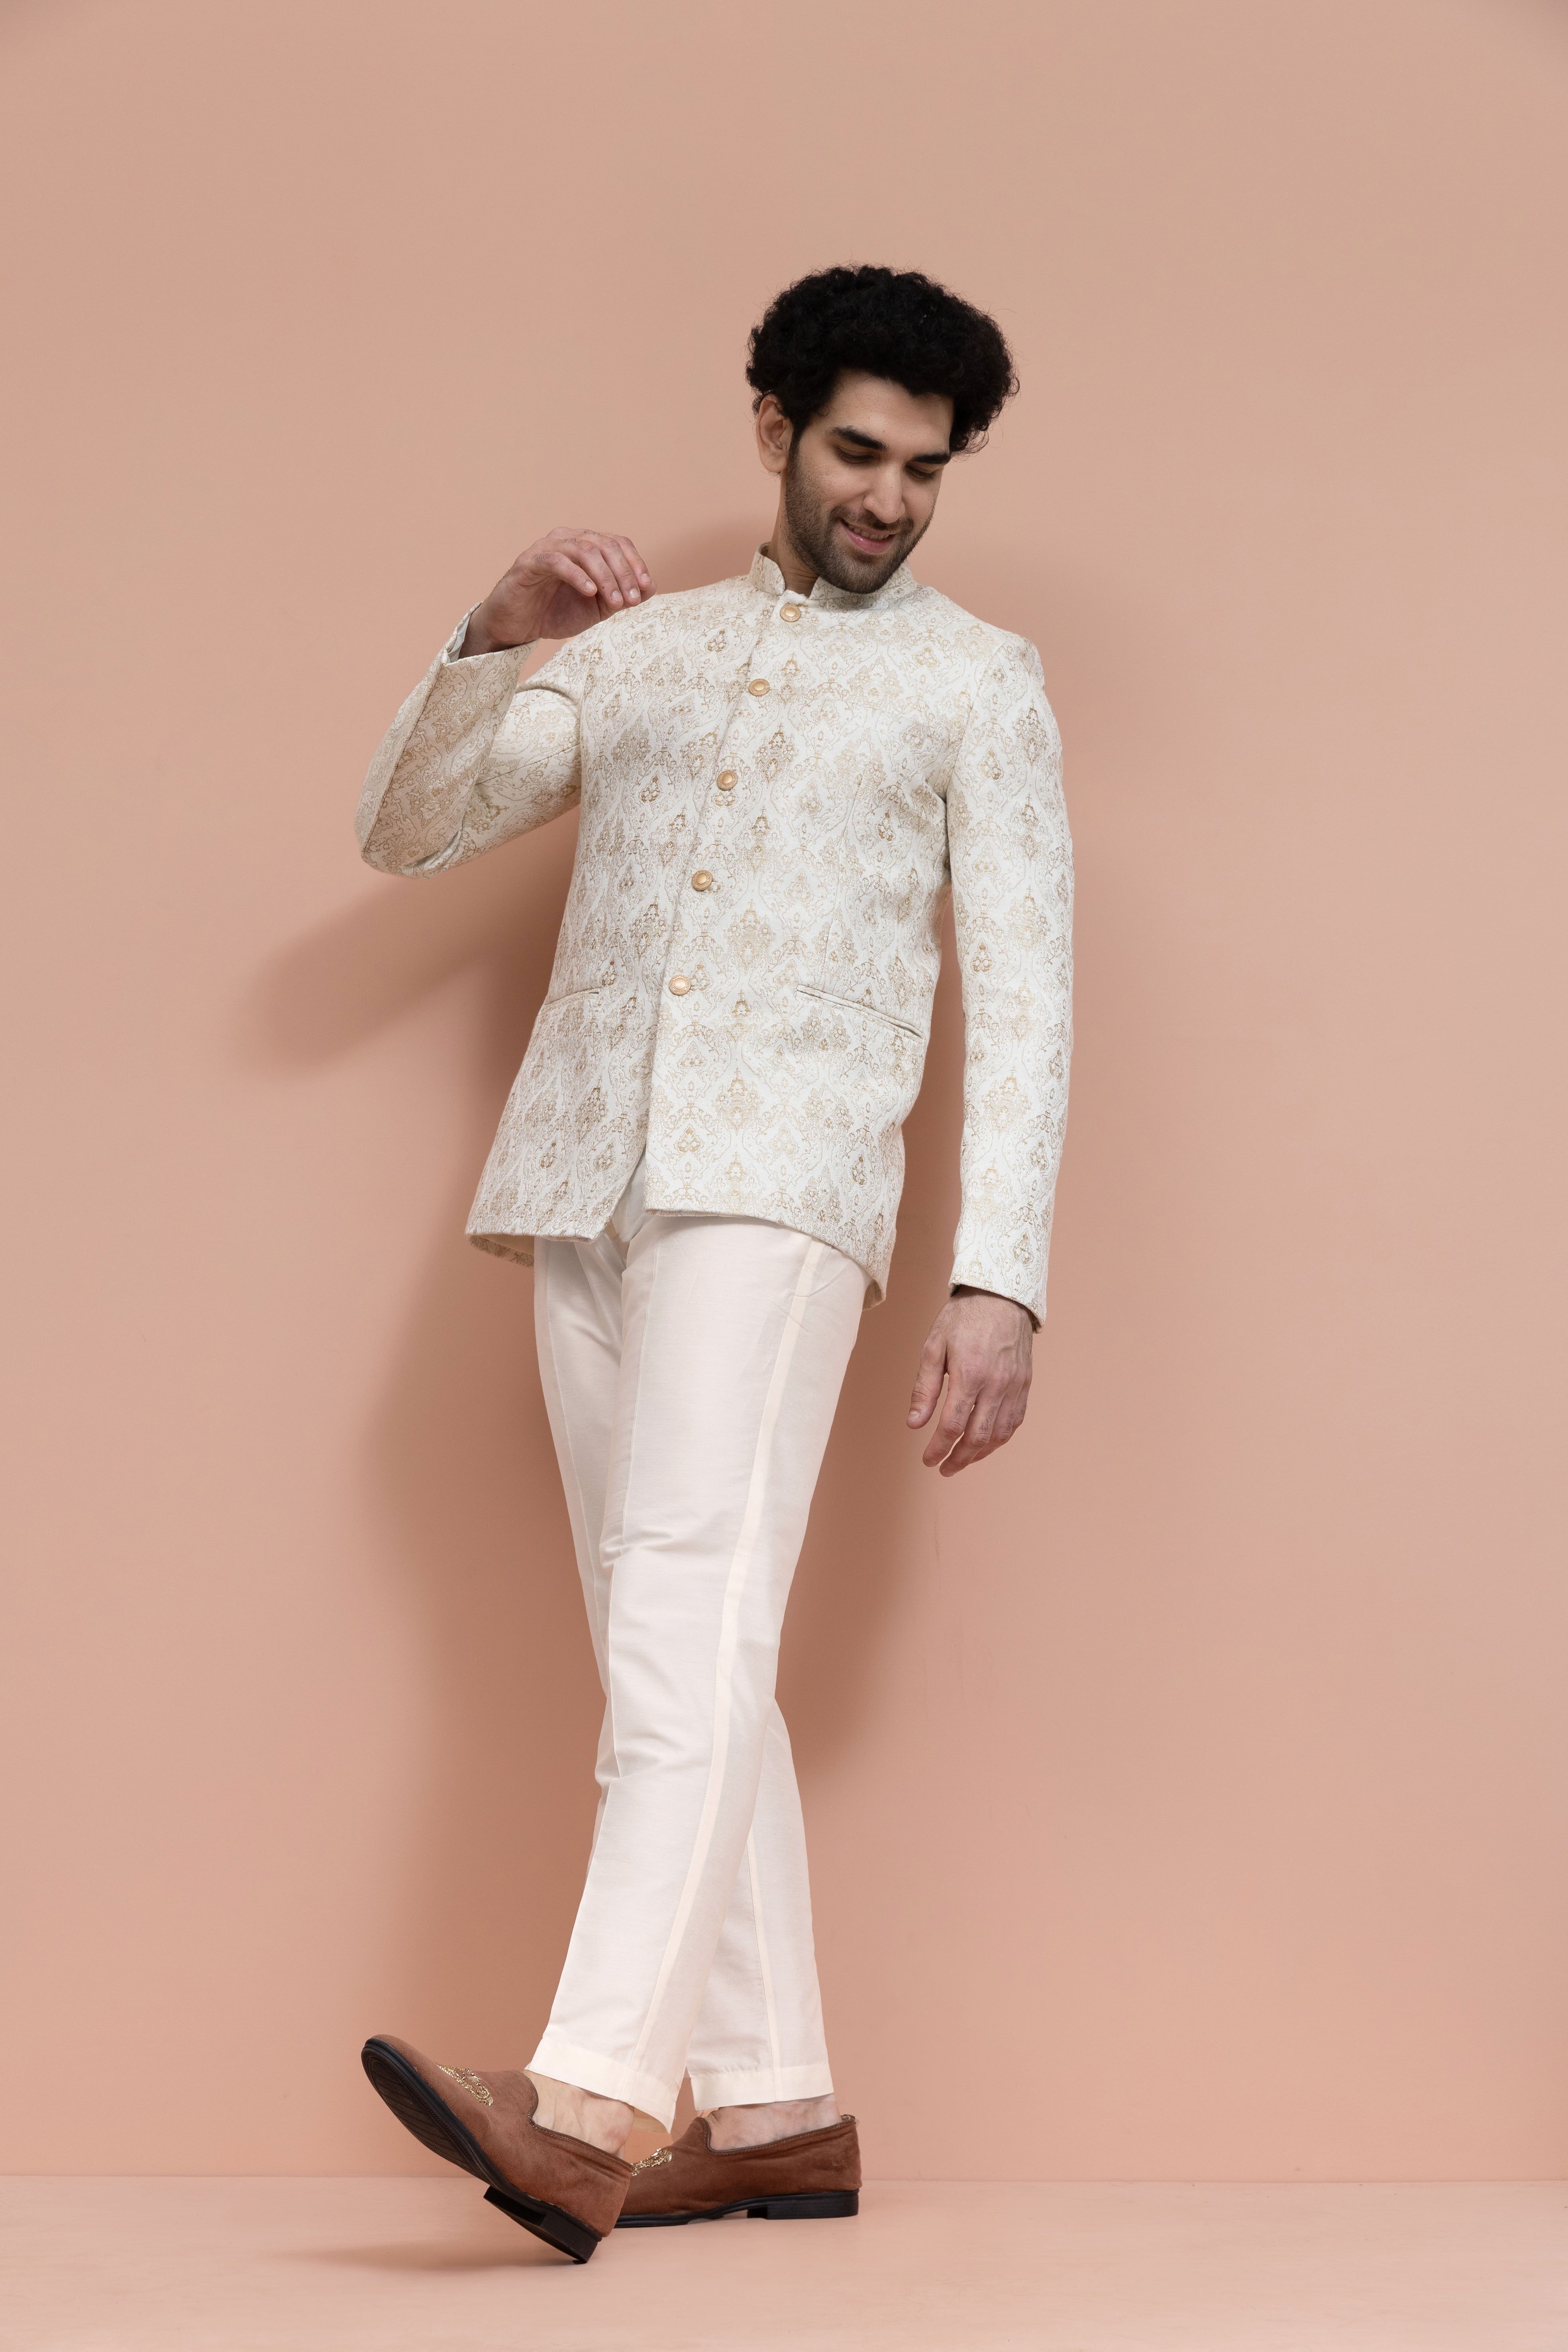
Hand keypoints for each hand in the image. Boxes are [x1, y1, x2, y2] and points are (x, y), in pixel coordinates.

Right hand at [463, 528, 654, 652]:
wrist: (517, 627)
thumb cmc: (555, 613)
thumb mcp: (596, 609)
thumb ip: (621, 597)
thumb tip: (650, 587)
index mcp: (586, 547)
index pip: (618, 543)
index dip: (635, 563)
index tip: (644, 589)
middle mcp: (568, 540)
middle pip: (604, 544)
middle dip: (623, 573)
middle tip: (631, 600)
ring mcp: (547, 547)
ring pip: (584, 549)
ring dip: (605, 576)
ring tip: (614, 601)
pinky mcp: (529, 561)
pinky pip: (557, 560)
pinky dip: (577, 575)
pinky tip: (589, 592)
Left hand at [907, 1288, 1033, 1475]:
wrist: (1001, 1295)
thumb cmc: (963, 1318)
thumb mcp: (933, 1347)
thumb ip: (924, 1388)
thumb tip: (914, 1423)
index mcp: (969, 1374)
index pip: (953, 1425)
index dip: (939, 1448)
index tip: (928, 1460)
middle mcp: (996, 1384)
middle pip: (978, 1437)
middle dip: (959, 1458)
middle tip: (943, 1468)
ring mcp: (1015, 1386)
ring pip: (1000, 1434)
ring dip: (980, 1454)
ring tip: (962, 1460)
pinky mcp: (1025, 1384)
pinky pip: (1015, 1421)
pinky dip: (1000, 1438)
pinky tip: (986, 1443)